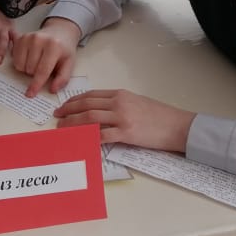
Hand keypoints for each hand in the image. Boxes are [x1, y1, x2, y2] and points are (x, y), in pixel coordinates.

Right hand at [12, 17, 81, 95]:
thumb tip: (52, 90)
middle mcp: (39, 40)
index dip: (36, 84)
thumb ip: (63, 78)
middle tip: (43, 66)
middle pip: (30, 69)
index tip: (30, 94)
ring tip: (36, 62)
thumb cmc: (63, 50)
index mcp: (54, 46)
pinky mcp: (20, 38)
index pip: (42, 70)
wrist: (59, 32)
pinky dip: (21, 63)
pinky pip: (15, 60)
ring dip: (27, 69)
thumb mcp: (69, 63)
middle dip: (35, 74)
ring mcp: (28, 37)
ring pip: (20, 65)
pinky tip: (29, 57)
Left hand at [54, 89, 195, 151]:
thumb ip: (118, 103)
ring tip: (62, 128)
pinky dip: (88, 137)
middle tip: (57, 117)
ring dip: (73, 123)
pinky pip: (102, 135)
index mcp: (120, 94)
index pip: (91, 95)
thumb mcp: (136, 102)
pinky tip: (79, 140)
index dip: (74, 101)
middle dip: (68, 111)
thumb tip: (99, 110)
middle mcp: (119, 103)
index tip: (63, 106)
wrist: (178, 125)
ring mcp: (122, 117)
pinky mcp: (127, 133)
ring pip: (89, 118)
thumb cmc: (159, 115)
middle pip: (86, 105)